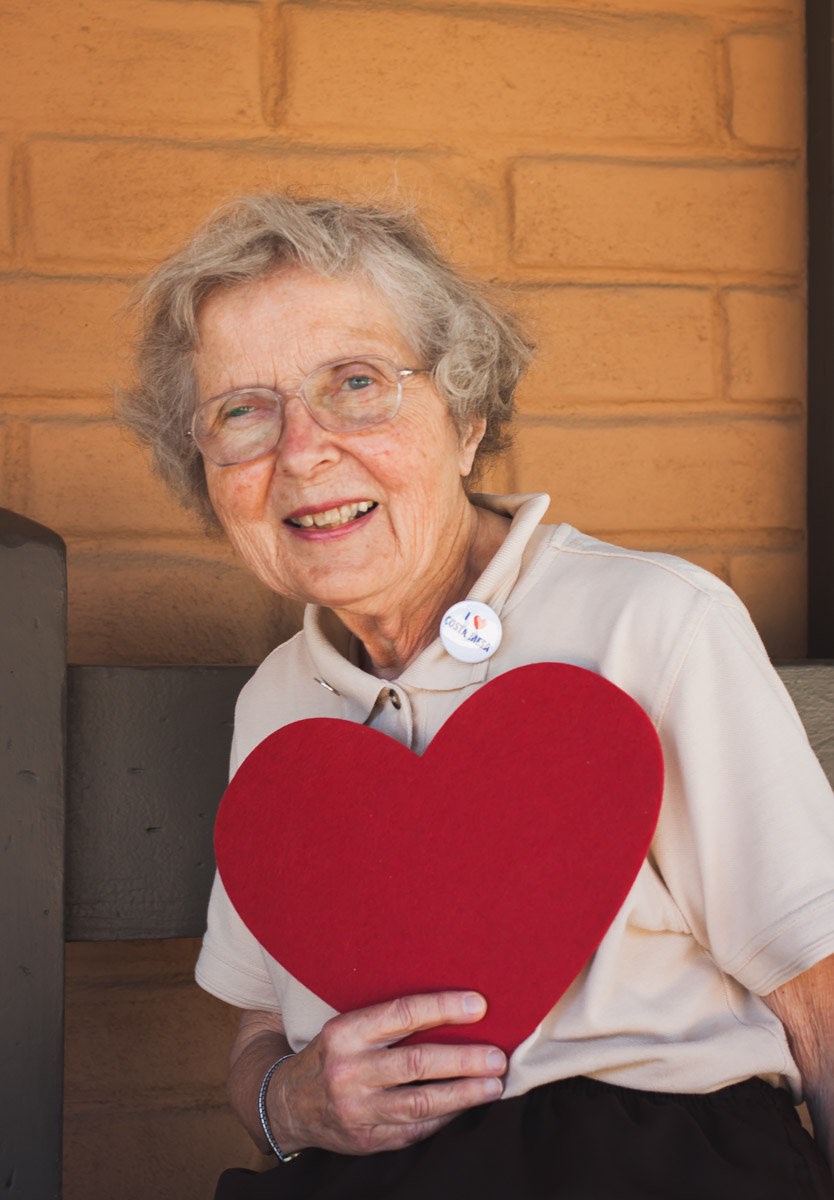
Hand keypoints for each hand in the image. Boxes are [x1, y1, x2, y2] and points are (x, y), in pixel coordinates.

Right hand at [268, 991, 506, 1155]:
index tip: (479, 1005)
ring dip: (463, 1094)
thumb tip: (453, 1011)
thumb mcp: (347, 1028)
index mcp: (345, 1032)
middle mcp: (349, 1070)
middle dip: (463, 1059)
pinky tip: (466, 1106)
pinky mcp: (366, 1140)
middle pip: (417, 1062)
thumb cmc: (332, 1055)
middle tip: (497, 1057)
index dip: (443, 1008)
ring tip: (493, 1085)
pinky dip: (444, 1117)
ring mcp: (357, 1109)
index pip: (402, 1014)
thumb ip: (388, 1023)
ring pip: (420, 1102)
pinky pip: (414, 1130)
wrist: (288, 1103)